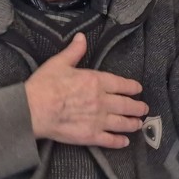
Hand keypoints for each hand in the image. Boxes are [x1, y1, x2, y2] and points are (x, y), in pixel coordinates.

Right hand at [25, 32, 148, 147]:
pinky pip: (110, 140)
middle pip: (126, 105)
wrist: (34, 110)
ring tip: (139, 124)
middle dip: (137, 107)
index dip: (132, 87)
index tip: (138, 89)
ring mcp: (98, 120)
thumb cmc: (44, 85)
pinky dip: (119, 141)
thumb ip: (74, 51)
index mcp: (96, 81)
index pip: (121, 84)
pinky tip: (125, 141)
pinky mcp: (90, 136)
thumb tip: (81, 37)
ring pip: (122, 123)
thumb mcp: (59, 63)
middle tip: (144, 109)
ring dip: (133, 123)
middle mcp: (102, 101)